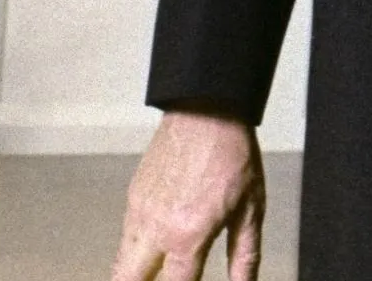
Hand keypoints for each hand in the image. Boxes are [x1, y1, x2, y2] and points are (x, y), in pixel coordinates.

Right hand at [111, 111, 264, 280]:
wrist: (206, 107)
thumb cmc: (231, 152)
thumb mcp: (251, 208)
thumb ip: (245, 256)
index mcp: (187, 236)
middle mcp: (156, 228)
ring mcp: (139, 210)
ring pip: (121, 263)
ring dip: (133, 274)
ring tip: (152, 273)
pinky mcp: (133, 194)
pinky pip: (125, 236)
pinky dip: (132, 252)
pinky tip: (150, 252)